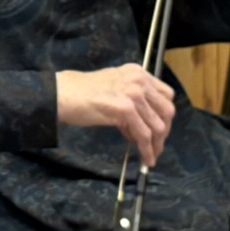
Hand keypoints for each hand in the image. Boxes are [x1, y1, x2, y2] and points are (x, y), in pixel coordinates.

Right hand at [56, 64, 176, 167]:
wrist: (63, 94)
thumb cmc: (82, 93)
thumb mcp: (114, 88)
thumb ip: (131, 100)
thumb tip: (142, 124)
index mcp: (138, 73)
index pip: (166, 95)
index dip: (165, 115)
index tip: (160, 129)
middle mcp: (139, 80)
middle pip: (166, 110)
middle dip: (164, 132)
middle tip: (157, 146)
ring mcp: (133, 94)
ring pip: (157, 125)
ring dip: (156, 145)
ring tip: (151, 156)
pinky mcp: (125, 109)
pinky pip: (143, 135)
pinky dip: (147, 149)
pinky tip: (145, 158)